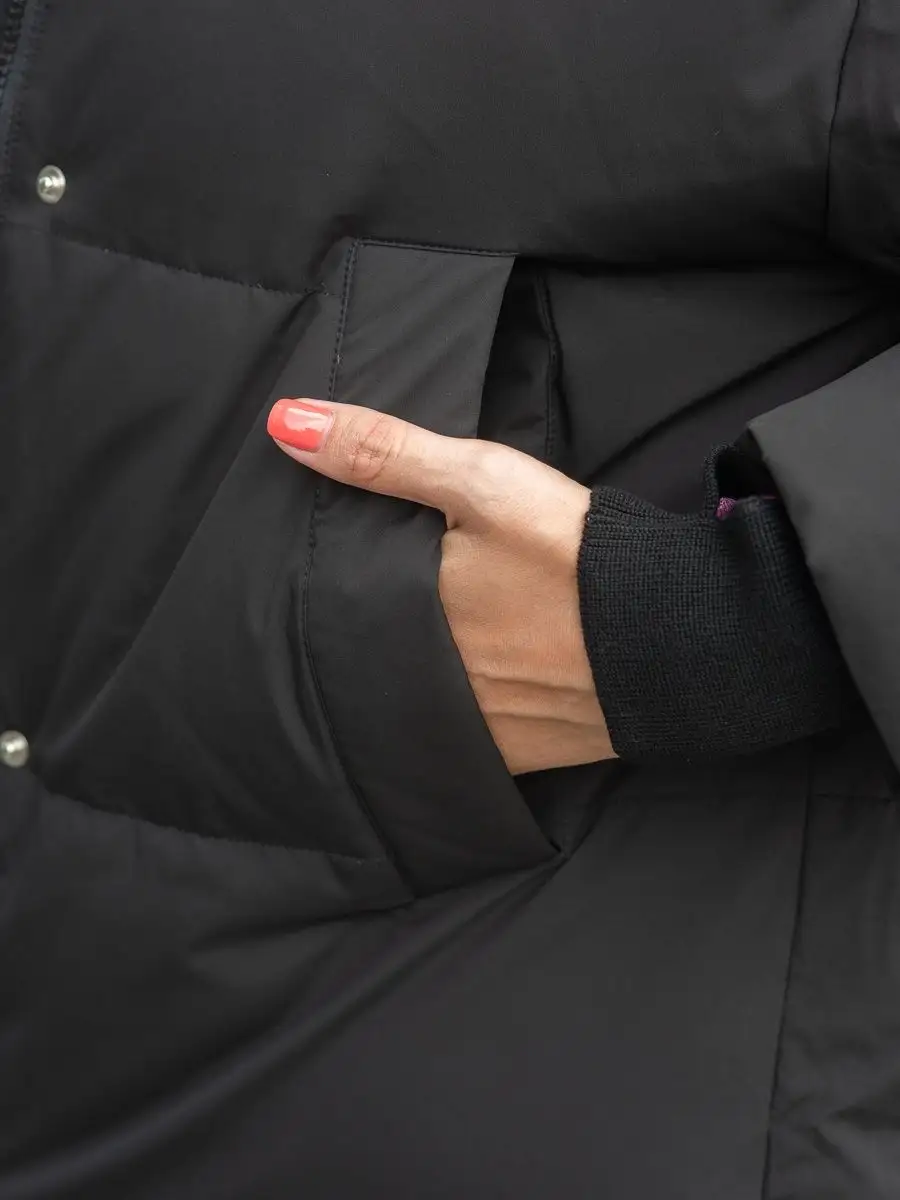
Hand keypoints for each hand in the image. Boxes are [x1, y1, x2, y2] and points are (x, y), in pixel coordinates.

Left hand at [268, 398, 614, 774]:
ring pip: (411, 693)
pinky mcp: (506, 754)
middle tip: (395, 603)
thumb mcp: (481, 482)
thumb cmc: (574, 555)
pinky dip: (460, 710)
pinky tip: (481, 686)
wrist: (674, 639)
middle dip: (371, 628)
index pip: (339, 598)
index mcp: (404, 607)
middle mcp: (419, 672)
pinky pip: (458, 734)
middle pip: (371, 649)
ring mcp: (462, 721)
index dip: (336, 581)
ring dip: (410, 672)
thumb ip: (384, 453)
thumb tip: (284, 423)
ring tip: (437, 641)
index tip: (334, 567)